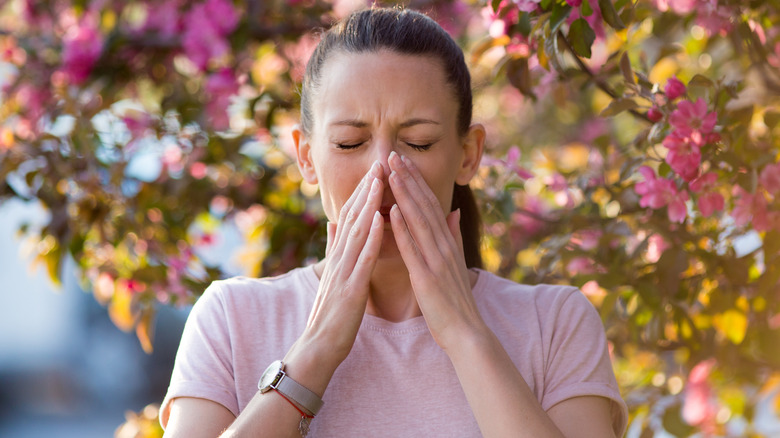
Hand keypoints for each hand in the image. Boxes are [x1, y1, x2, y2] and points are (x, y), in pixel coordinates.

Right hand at [286, 161, 384, 371]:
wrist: (318, 346)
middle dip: (366, 189)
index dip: (362, 192)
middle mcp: (339, 258)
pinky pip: (362, 259)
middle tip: (379, 162)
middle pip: (353, 217)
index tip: (375, 169)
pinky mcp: (350, 289)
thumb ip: (333, 247)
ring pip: (357, 232)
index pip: (350, 217)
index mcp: (338, 255)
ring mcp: (343, 272)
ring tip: (379, 180)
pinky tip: (380, 219)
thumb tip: (333, 222)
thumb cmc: (330, 313)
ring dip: (368, 204)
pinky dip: (371, 237)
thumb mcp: (331, 274)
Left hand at [387, 151, 485, 350]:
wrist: (466, 332)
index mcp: (447, 242)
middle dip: (408, 178)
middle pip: (424, 205)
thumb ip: (453, 235)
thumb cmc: (455, 300)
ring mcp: (436, 259)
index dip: (416, 181)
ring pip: (418, 220)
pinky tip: (392, 211)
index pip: (430, 204)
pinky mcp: (426, 276)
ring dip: (404, 194)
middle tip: (393, 154)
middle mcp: (443, 245)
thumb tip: (452, 212)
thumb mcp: (455, 262)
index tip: (402, 160)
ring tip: (391, 172)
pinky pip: (413, 248)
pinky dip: (403, 228)